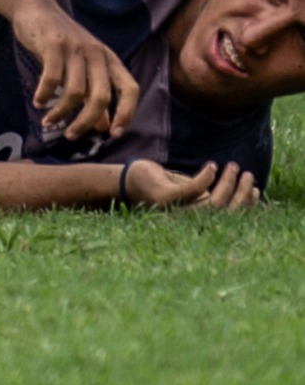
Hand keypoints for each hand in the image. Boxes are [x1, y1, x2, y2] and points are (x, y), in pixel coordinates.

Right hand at [12, 0, 139, 142]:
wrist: (36, 7)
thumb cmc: (61, 41)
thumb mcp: (83, 65)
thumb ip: (95, 93)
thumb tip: (104, 127)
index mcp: (109, 59)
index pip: (130, 89)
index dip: (126, 113)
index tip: (112, 134)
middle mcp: (96, 53)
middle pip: (101, 96)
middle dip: (86, 122)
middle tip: (71, 136)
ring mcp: (75, 48)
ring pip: (75, 91)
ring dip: (61, 112)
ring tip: (48, 122)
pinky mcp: (54, 45)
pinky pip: (52, 78)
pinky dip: (45, 95)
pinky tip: (38, 102)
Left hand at [123, 159, 260, 211]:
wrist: (127, 181)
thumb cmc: (159, 183)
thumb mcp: (186, 187)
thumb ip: (205, 191)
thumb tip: (231, 187)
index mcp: (197, 217)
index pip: (228, 216)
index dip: (244, 204)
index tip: (256, 189)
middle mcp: (189, 218)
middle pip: (225, 212)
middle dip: (240, 195)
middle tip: (247, 174)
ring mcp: (178, 210)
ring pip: (212, 203)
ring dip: (227, 185)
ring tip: (233, 166)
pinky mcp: (166, 198)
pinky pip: (191, 191)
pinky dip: (204, 179)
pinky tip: (212, 166)